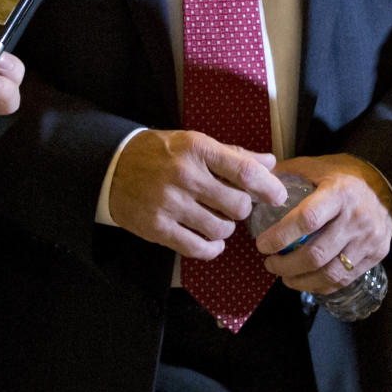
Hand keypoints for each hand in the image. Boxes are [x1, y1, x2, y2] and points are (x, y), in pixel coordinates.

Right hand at [109, 128, 286, 256]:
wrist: (113, 168)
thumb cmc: (160, 153)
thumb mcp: (194, 143)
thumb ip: (233, 155)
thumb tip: (269, 163)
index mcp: (197, 149)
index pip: (244, 171)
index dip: (268, 187)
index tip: (278, 196)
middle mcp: (184, 176)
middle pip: (237, 205)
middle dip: (242, 209)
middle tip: (234, 205)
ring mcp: (170, 204)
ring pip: (221, 229)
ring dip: (226, 228)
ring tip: (217, 219)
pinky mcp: (158, 228)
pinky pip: (198, 248)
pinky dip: (211, 248)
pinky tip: (210, 240)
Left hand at [253, 154, 391, 294]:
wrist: (387, 187)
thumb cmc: (344, 176)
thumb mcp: (317, 166)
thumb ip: (287, 173)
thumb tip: (253, 183)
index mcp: (339, 193)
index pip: (307, 219)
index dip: (280, 236)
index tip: (261, 244)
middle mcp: (356, 218)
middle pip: (317, 254)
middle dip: (286, 265)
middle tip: (269, 263)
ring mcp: (368, 240)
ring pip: (330, 273)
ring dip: (300, 280)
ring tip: (283, 276)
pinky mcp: (376, 256)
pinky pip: (344, 280)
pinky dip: (320, 285)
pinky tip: (305, 281)